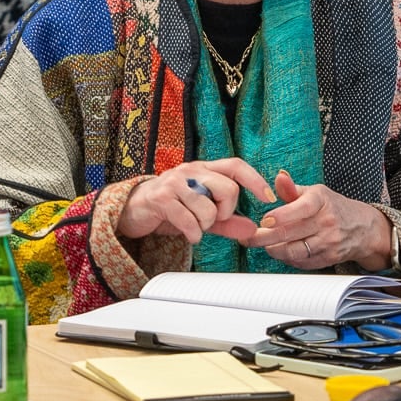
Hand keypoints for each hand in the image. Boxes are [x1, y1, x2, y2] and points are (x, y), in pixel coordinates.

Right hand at [116, 159, 274, 245]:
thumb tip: (253, 228)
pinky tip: (189, 234)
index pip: (236, 166)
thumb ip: (228, 221)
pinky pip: (188, 220)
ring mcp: (175, 182)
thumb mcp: (202, 214)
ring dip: (206, 225)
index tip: (267, 198)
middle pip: (228, 189)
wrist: (133, 210)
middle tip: (214, 219)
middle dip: (226, 212)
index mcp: (204, 169)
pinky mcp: (161, 198)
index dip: (255, 181)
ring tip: (195, 226)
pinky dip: (193, 233)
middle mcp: (191, 171)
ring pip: (209, 208)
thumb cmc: (169, 208)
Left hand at [247, 170, 393, 270]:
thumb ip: (292, 188)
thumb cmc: (333, 207)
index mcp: (321, 201)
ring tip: (263, 245)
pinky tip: (280, 251)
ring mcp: (329, 242)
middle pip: (292, 233)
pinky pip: (302, 262)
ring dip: (274, 250)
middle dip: (265, 238)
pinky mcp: (328, 258)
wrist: (363, 228)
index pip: (302, 208)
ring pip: (295, 251)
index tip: (264, 220)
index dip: (281, 216)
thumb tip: (278, 177)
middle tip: (248, 238)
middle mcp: (327, 222)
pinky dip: (287, 259)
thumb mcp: (315, 193)